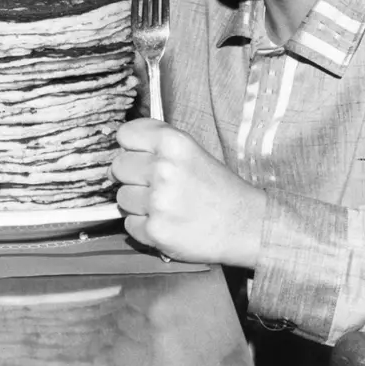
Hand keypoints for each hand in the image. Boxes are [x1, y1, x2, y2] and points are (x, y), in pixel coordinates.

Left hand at [111, 118, 265, 267]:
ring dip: (137, 204)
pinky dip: (143, 226)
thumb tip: (119, 157)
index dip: (131, 146)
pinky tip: (166, 222)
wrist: (247, 224)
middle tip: (154, 185)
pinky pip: (128, 224)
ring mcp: (157, 202)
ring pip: (121, 197)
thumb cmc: (218, 187)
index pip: (126, 134)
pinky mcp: (155, 231)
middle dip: (132, 176)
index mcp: (173, 142)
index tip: (140, 155)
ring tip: (164, 206)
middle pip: (118, 166)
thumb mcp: (192, 150)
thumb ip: (157, 145)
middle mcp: (163, 168)